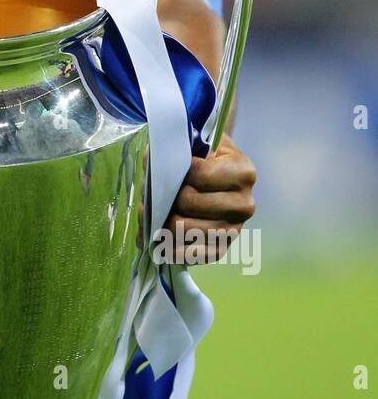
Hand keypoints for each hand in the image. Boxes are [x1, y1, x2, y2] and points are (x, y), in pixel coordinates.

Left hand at [164, 133, 255, 263]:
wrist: (216, 173)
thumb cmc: (201, 156)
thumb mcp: (193, 143)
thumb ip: (173, 152)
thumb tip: (155, 177)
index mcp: (243, 173)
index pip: (198, 175)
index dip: (176, 171)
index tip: (170, 167)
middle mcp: (244, 204)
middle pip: (188, 203)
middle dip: (166, 197)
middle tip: (156, 192)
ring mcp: (234, 230)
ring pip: (184, 229)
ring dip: (161, 220)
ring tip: (155, 211)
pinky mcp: (221, 249)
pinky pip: (190, 255)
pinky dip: (170, 248)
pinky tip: (160, 237)